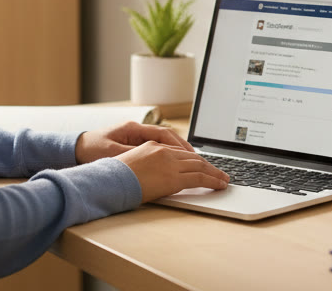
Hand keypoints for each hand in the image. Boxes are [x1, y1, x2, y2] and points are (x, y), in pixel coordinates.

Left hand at [74, 121, 195, 163]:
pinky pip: (159, 146)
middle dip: (186, 149)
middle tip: (201, 162)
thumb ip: (132, 156)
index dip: (179, 146)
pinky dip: (170, 154)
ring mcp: (138, 135)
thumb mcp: (111, 154)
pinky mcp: (136, 143)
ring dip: (181, 152)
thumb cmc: (92, 150)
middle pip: (169, 137)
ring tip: (196, 163)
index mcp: (134, 129)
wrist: (76, 147)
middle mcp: (138, 130)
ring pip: (166, 141)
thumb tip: (152, 161)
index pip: (163, 134)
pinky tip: (178, 163)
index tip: (192, 157)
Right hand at [115, 140, 229, 201]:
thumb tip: (157, 175)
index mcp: (153, 145)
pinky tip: (219, 184)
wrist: (107, 181)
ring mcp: (169, 163)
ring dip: (214, 173)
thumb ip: (148, 165)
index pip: (181, 151)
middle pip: (193, 157)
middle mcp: (163, 151)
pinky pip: (198, 178)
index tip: (204, 164)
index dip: (195, 159)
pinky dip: (212, 180)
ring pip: (200, 166)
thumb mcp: (132, 164)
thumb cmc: (114, 177)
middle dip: (209, 165)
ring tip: (224, 179)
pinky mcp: (172, 177)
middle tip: (220, 172)